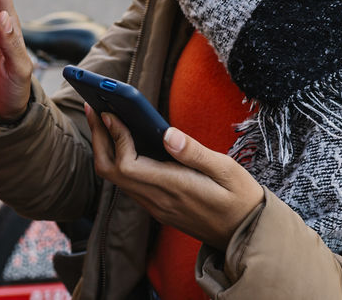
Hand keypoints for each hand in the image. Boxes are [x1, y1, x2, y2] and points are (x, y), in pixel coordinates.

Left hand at [86, 106, 263, 249]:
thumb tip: (167, 133)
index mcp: (175, 188)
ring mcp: (156, 207)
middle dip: (99, 138)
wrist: (247, 235)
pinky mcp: (159, 208)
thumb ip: (194, 152)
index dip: (116, 137)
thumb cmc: (241, 198)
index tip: (112, 112)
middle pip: (111, 172)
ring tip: (104, 118)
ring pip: (116, 180)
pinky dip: (118, 160)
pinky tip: (123, 141)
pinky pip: (128, 184)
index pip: (127, 165)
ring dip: (105, 149)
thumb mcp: (226, 169)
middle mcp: (158, 201)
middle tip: (94, 107)